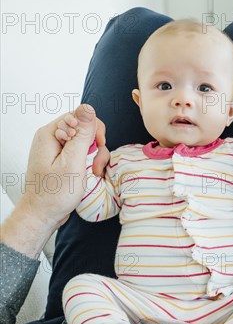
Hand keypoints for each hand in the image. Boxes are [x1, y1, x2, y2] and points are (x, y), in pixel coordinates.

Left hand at [1, 104, 109, 257]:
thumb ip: (82, 134)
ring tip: (94, 172)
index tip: (98, 146)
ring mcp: (56, 149)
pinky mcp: (61, 159)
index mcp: (50, 134)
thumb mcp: (73, 163)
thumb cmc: (54, 195)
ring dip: (94, 155)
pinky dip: (88, 161)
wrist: (43, 215)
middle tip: (96, 163)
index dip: (94, 129)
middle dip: (95, 144)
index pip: (79, 115)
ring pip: (84, 140)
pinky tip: (89, 173)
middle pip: (83, 127)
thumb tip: (88, 108)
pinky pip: (80, 151)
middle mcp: (51, 138)